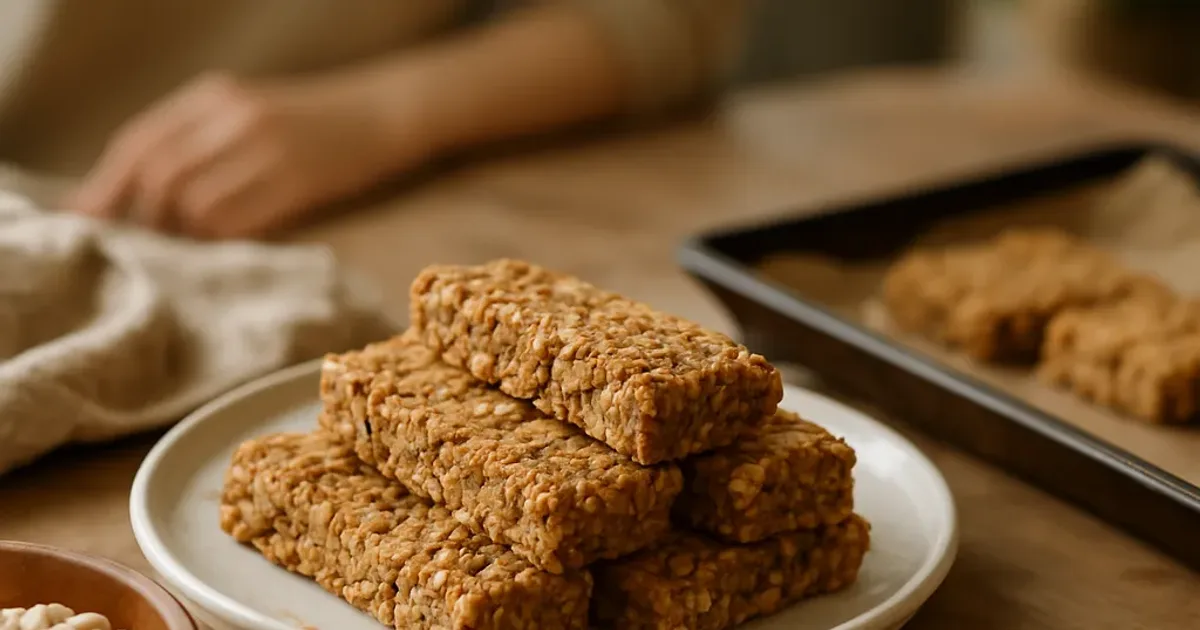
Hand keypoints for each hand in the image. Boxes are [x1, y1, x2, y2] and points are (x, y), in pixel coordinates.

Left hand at [71, 72, 423, 238]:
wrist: (385, 113)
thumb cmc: (315, 123)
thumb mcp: (249, 113)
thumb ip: (200, 141)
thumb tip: (141, 196)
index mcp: (214, 96)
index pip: (140, 143)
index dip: (106, 188)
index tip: (85, 224)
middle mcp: (233, 117)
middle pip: (159, 176)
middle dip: (142, 220)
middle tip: (142, 251)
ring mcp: (267, 148)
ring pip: (193, 204)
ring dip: (183, 238)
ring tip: (189, 255)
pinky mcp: (298, 181)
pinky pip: (238, 221)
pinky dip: (220, 242)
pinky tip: (225, 252)